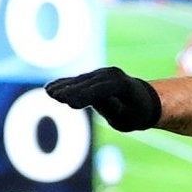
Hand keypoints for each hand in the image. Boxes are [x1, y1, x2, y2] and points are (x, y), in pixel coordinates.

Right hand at [45, 67, 162, 131]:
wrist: (143, 100)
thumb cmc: (136, 113)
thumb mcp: (129, 118)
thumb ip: (114, 109)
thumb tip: (99, 100)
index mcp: (123, 86)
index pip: (101, 90)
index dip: (85, 95)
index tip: (70, 103)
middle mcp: (111, 75)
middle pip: (87, 84)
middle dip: (70, 90)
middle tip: (53, 96)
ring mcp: (101, 74)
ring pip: (80, 81)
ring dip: (63, 86)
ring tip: (48, 92)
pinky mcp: (93, 77)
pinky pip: (77, 81)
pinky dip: (64, 84)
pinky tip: (49, 88)